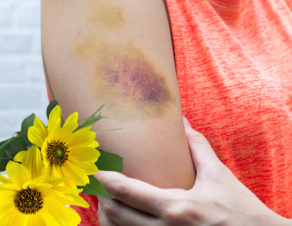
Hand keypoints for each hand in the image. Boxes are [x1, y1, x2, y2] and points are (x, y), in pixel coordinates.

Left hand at [94, 116, 287, 225]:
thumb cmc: (238, 207)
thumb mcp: (217, 173)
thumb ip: (196, 145)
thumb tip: (183, 121)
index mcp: (176, 206)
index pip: (128, 192)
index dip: (107, 181)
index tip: (97, 171)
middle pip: (117, 215)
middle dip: (102, 199)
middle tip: (99, 184)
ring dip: (109, 218)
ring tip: (107, 201)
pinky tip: (124, 219)